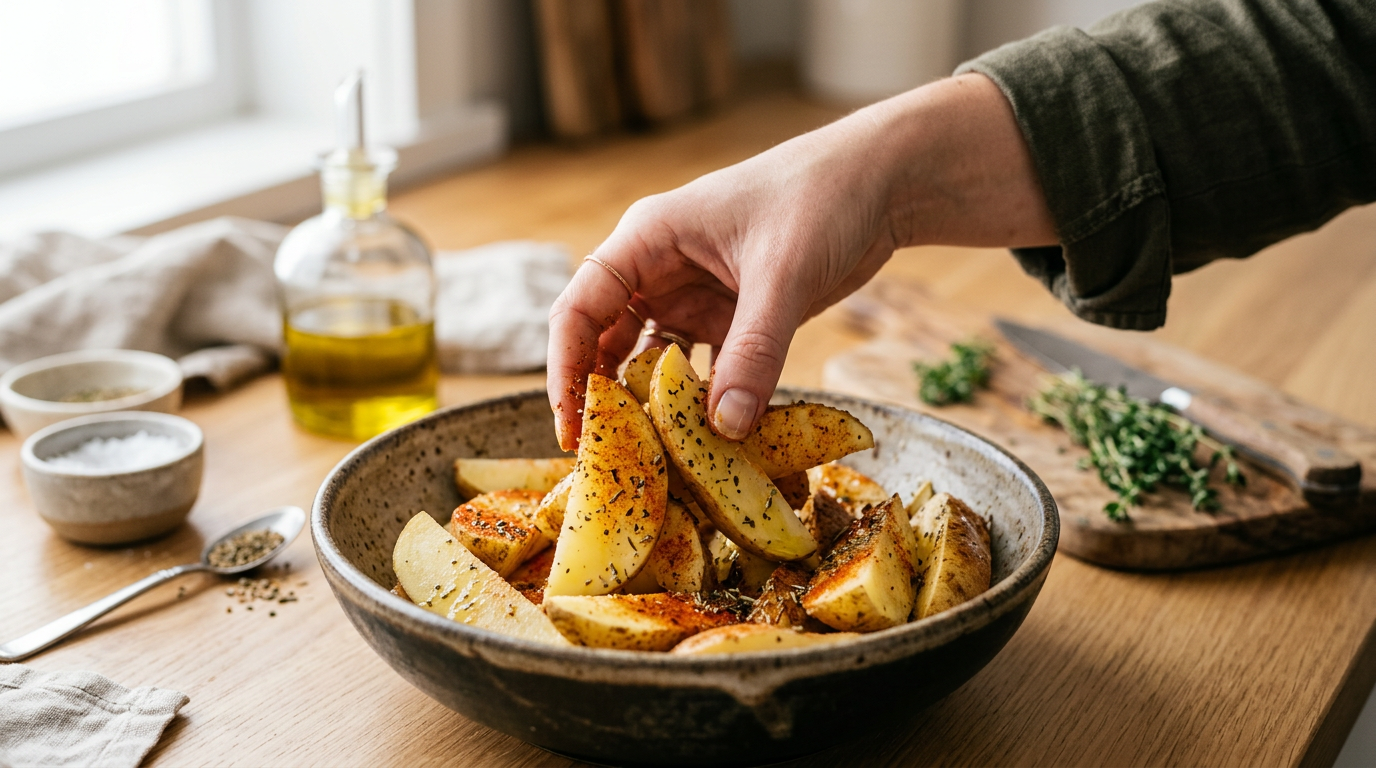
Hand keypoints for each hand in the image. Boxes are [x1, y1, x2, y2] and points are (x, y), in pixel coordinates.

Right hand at [547, 75, 1054, 450]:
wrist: (883, 181)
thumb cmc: (823, 197)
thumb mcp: (784, 273)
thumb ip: (755, 350)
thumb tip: (725, 428)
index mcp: (648, 239)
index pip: (581, 307)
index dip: (567, 367)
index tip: (572, 424)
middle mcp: (660, 269)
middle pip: (606, 340)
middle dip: (603, 397)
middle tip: (607, 457)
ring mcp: (694, 294)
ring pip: (652, 359)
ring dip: (651, 404)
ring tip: (651, 457)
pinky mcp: (729, 316)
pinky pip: (700, 368)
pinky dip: (699, 401)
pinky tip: (706, 439)